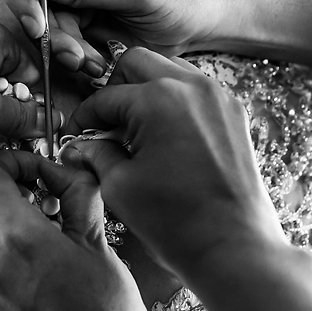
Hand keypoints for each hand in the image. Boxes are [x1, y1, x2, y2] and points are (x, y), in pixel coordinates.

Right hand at [62, 47, 284, 274]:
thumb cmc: (176, 222)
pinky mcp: (235, 114)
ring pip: (171, 70)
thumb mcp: (120, 187)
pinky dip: (177, 102)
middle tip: (106, 123)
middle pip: (138, 63)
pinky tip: (166, 137)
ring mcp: (219, 97)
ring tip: (137, 130)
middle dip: (116, 88)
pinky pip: (198, 91)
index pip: (107, 96)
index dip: (85, 117)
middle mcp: (192, 86)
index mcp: (158, 99)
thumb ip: (96, 155)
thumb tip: (80, 145)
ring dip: (148, 89)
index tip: (77, 135)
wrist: (234, 247)